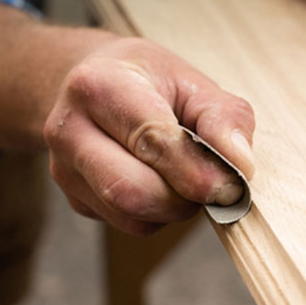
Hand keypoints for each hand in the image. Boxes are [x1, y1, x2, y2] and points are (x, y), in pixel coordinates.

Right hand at [43, 37, 254, 234]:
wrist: (92, 84)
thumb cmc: (148, 80)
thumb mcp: (191, 82)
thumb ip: (222, 118)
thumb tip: (240, 164)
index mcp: (99, 87)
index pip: (151, 140)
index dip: (196, 170)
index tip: (230, 186)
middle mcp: (70, 129)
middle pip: (131, 190)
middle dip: (183, 199)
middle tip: (213, 185)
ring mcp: (65, 169)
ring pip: (130, 215)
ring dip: (173, 209)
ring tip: (187, 178)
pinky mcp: (75, 197)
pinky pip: (128, 224)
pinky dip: (158, 214)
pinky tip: (163, 183)